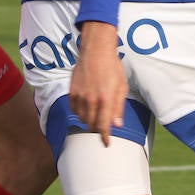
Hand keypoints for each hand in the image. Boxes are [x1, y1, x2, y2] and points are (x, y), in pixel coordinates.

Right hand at [69, 21, 128, 144]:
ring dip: (89, 120)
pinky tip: (86, 106)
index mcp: (106, 99)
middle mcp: (91, 100)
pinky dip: (79, 112)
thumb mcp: (122, 87)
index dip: (104, 138)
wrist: (96, 51)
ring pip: (82, 119)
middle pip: (91, 125)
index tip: (106, 143)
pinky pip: (73, 110)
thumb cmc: (112, 67)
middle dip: (97, 128)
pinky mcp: (72, 92)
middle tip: (103, 125)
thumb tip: (117, 125)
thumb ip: (118, 107)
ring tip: (96, 113)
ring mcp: (80, 96)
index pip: (103, 126)